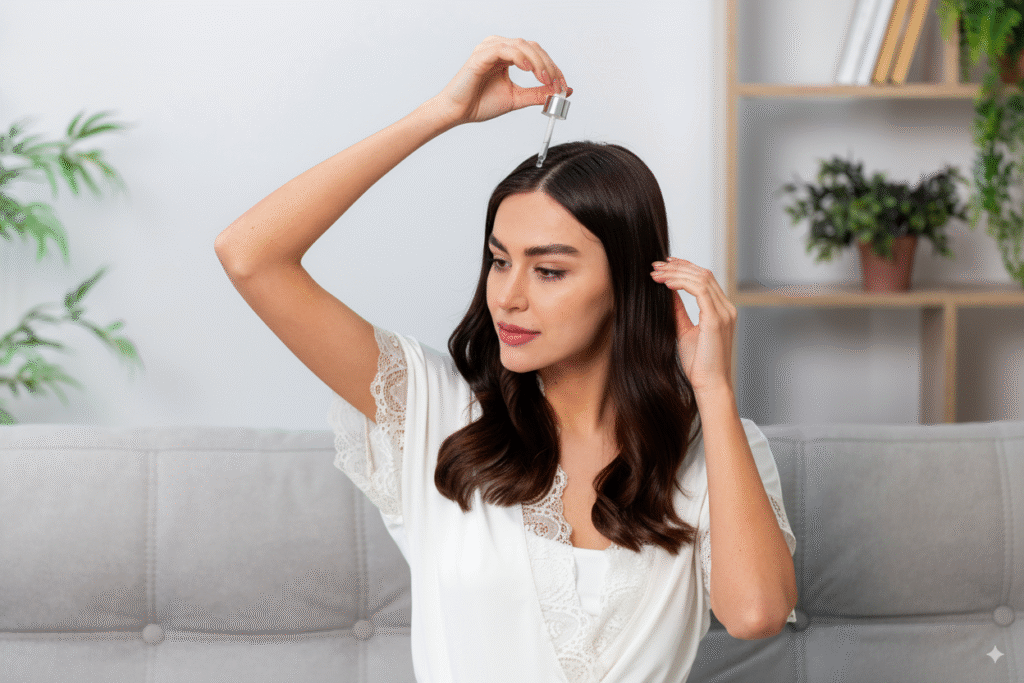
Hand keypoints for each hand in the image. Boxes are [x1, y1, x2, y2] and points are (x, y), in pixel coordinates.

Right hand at [433, 36, 571, 126]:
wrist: (458, 113)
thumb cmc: (480, 104)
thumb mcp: (516, 98)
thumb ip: (537, 94)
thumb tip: (560, 92)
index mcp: (507, 56)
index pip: (536, 55)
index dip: (553, 68)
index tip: (563, 86)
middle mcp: (499, 48)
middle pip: (533, 47)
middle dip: (549, 65)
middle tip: (557, 83)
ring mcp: (490, 49)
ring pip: (522, 45)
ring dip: (538, 62)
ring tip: (545, 78)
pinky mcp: (481, 55)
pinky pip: (505, 49)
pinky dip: (520, 57)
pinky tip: (528, 69)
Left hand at [650, 257, 737, 394]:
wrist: (709, 384)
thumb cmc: (699, 363)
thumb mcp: (685, 331)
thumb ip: (678, 310)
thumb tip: (667, 292)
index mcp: (721, 310)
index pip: (704, 279)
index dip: (684, 268)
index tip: (664, 265)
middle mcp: (726, 308)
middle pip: (703, 274)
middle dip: (678, 266)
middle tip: (655, 266)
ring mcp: (723, 313)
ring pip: (702, 278)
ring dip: (677, 272)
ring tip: (656, 274)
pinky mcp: (716, 319)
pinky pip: (700, 290)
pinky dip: (682, 283)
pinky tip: (666, 283)